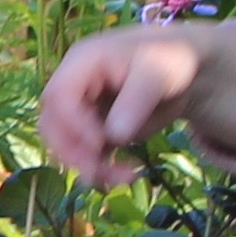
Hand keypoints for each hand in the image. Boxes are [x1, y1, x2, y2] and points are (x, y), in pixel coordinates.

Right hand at [40, 19, 235, 183]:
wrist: (182, 69)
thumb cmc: (169, 59)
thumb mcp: (158, 72)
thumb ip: (136, 100)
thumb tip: (115, 137)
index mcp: (82, 62)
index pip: (59, 97)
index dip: (74, 124)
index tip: (103, 144)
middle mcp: (73, 87)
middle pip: (52, 125)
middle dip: (76, 153)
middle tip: (108, 172)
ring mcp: (81, 110)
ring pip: (66, 146)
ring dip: (90, 168)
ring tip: (129, 177)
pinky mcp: (92, 130)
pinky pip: (85, 156)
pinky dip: (102, 170)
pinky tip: (130, 174)